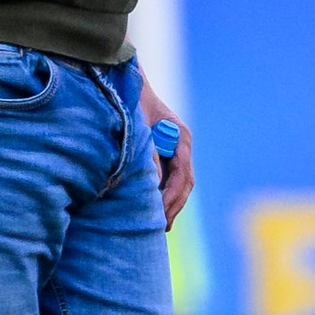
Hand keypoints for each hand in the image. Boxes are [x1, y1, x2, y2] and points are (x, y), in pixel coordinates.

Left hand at [139, 77, 194, 231]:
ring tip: (161, 226)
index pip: (183, 173)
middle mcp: (182, 145)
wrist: (128, 87)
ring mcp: (176, 150)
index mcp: (181, 136)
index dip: (173, 195)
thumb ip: (149, 155)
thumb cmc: (132, 105)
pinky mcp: (166, 155)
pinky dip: (166, 197)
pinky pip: (171, 180)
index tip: (161, 212)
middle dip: (174, 205)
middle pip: (186, 182)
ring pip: (181, 183)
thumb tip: (154, 185)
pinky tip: (156, 212)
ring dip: (172, 204)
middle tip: (161, 227)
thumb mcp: (140, 129)